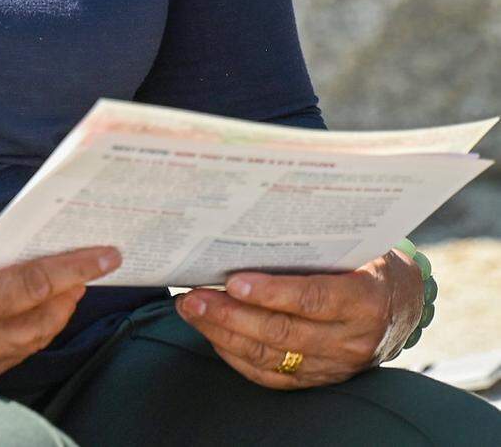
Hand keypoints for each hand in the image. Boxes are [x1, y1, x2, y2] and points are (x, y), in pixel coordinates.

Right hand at [0, 232, 122, 391]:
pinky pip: (9, 358)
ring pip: (31, 343)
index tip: (106, 254)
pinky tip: (32, 314)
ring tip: (68, 286)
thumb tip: (4, 255)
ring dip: (55, 315)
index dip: (76, 267)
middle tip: (90, 265)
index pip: (36, 284)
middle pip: (45, 320)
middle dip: (73, 292)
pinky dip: (29, 334)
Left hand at [173, 249, 423, 388]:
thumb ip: (319, 238)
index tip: (233, 281)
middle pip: (283, 332)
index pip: (312, 299)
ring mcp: (335, 365)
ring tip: (192, 311)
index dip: (271, 292)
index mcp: (364, 300)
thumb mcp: (358, 243)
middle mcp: (351, 340)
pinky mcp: (319, 379)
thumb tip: (259, 217)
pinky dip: (238, 357)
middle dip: (230, 315)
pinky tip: (213, 335)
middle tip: (192, 296)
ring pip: (271, 356)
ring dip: (224, 335)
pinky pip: (273, 377)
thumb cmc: (369, 261)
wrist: (403, 305)